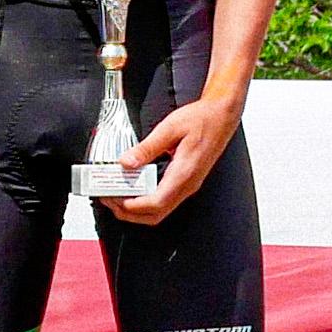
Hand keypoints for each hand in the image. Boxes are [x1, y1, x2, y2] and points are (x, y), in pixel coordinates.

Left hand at [104, 84, 241, 222]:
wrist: (222, 116)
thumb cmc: (202, 120)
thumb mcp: (170, 128)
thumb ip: (147, 148)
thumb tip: (126, 162)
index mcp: (184, 173)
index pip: (156, 203)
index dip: (133, 206)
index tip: (114, 199)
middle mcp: (187, 185)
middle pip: (156, 214)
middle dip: (130, 213)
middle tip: (109, 200)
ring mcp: (187, 186)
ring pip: (159, 210)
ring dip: (136, 209)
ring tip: (116, 195)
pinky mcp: (185, 182)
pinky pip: (164, 200)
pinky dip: (145, 201)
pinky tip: (133, 188)